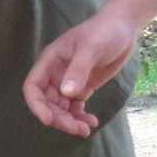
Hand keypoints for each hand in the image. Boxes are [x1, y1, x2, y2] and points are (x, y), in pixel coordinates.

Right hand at [23, 10, 141, 136]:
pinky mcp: (82, 86)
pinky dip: (80, 116)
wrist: (123, 27)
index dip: (36, 105)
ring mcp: (68, 81)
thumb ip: (78, 70)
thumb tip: (66, 93)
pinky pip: (75, 106)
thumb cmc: (104, 32)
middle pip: (47, 102)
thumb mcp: (91, 49)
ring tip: (86, 129)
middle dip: (58, 117)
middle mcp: (55, 74)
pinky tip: (92, 121)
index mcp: (50, 62)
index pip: (33, 86)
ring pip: (61, 107)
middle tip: (75, 129)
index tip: (47, 120)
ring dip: (69, 120)